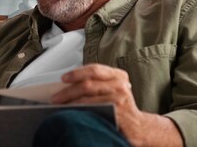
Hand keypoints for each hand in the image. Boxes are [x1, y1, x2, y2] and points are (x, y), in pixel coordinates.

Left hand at [50, 64, 182, 146]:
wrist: (140, 127)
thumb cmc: (121, 108)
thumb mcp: (112, 90)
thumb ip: (97, 84)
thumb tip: (68, 83)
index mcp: (118, 75)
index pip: (94, 69)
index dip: (76, 73)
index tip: (63, 78)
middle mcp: (120, 84)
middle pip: (88, 83)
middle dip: (68, 90)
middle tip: (55, 97)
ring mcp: (120, 98)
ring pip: (88, 96)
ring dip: (70, 101)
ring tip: (59, 105)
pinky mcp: (117, 112)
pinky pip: (93, 109)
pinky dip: (80, 110)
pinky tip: (72, 112)